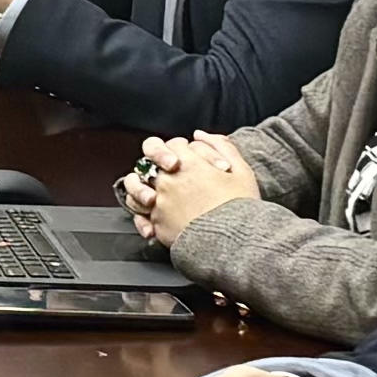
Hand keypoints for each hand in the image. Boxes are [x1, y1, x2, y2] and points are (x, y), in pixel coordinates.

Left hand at [126, 139, 259, 242]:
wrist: (232, 242)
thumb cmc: (239, 208)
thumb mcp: (241, 170)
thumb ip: (221, 146)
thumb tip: (198, 134)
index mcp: (187, 163)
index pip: (174, 144)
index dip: (181, 149)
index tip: (187, 160)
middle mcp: (168, 179)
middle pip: (149, 161)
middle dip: (157, 164)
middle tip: (168, 172)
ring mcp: (159, 202)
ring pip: (135, 186)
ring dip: (140, 187)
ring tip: (152, 194)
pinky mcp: (157, 224)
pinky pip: (139, 215)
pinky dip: (143, 216)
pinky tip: (152, 218)